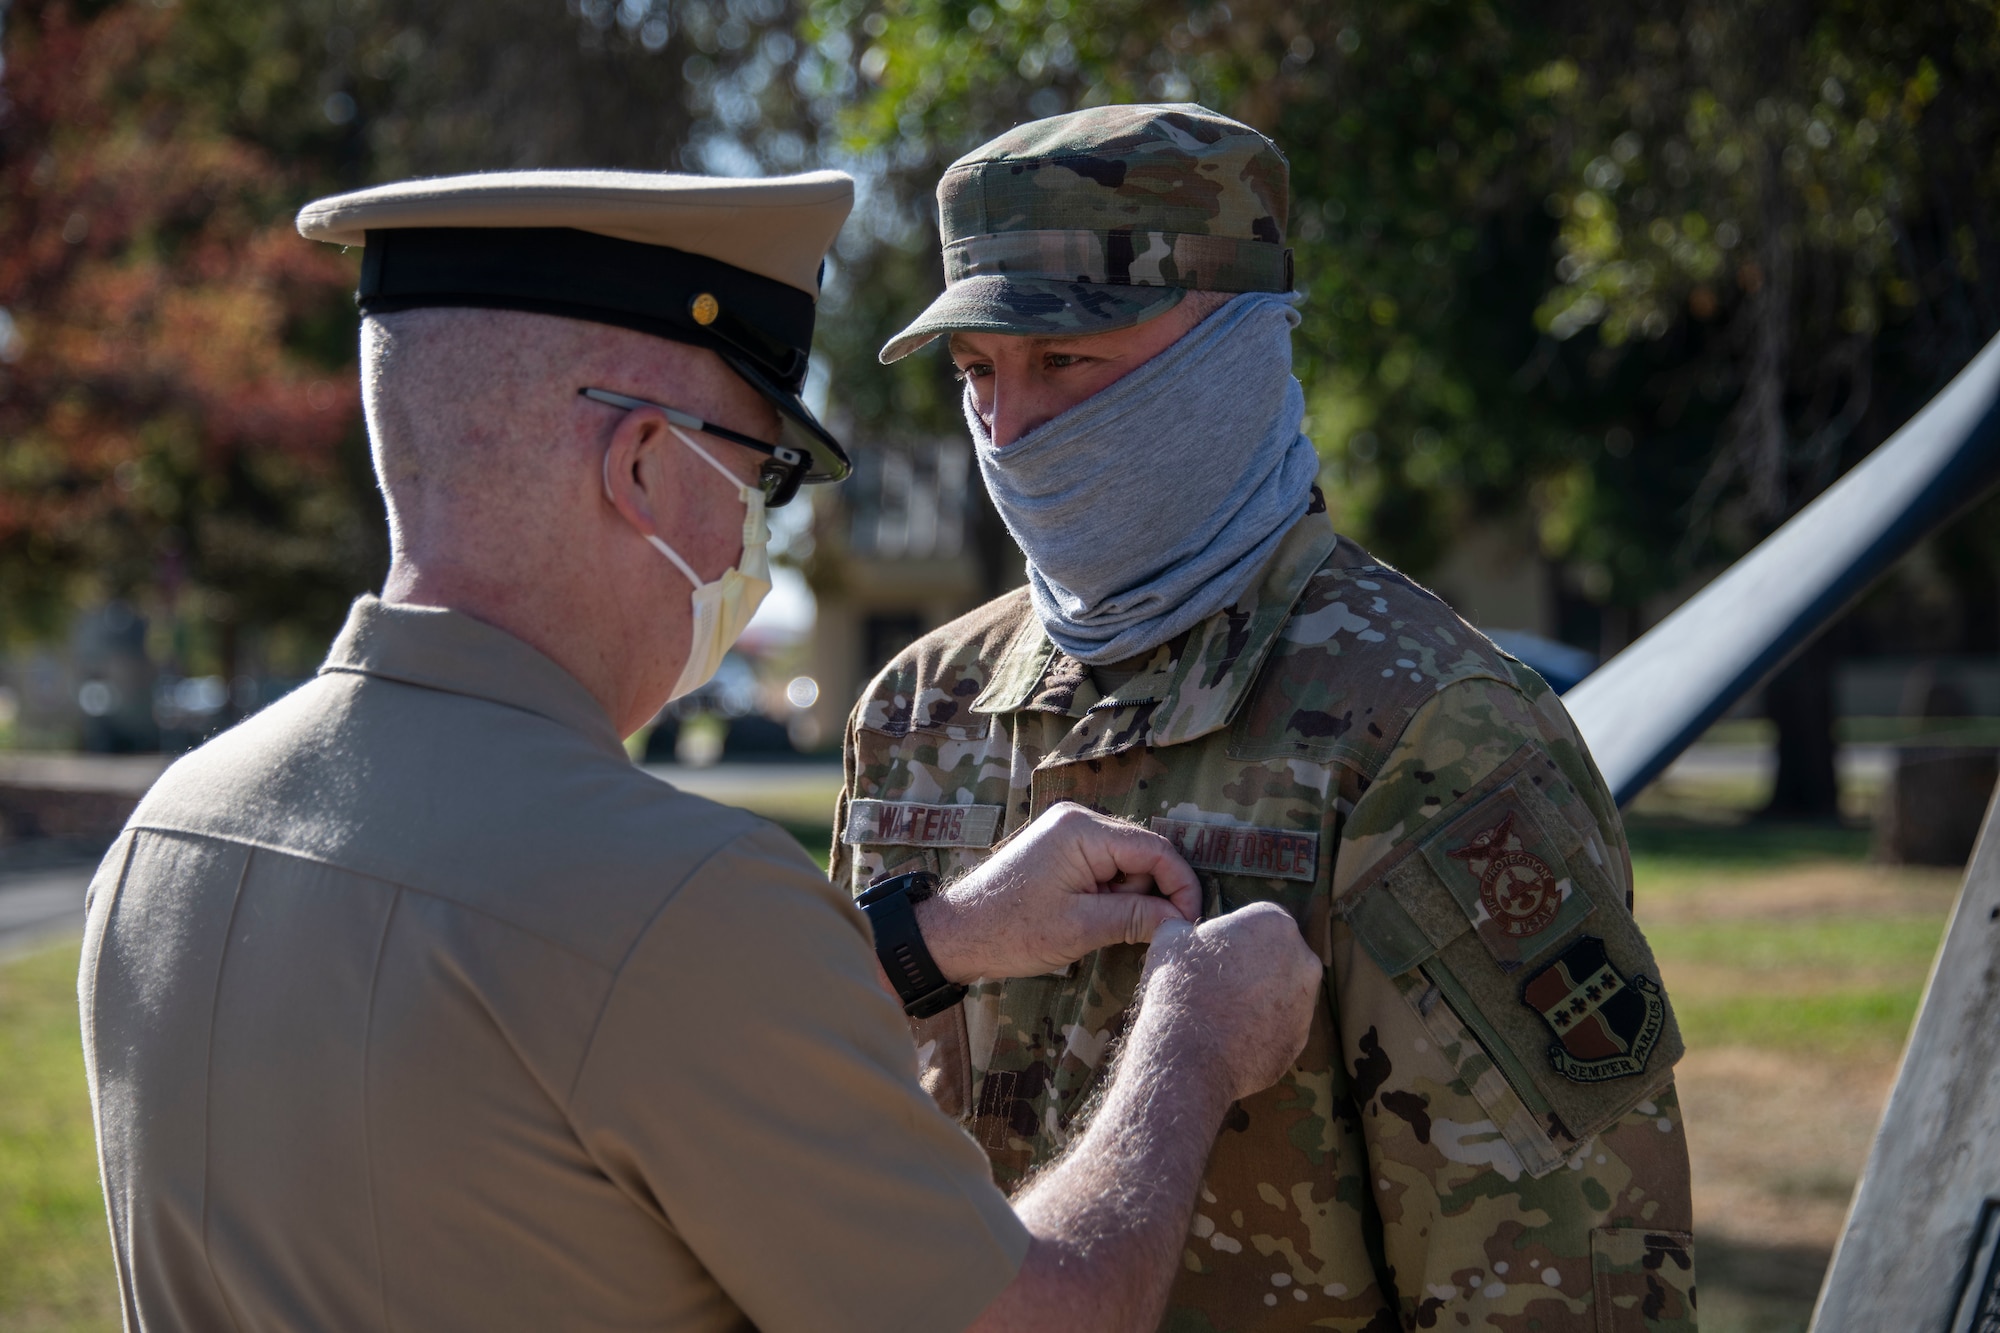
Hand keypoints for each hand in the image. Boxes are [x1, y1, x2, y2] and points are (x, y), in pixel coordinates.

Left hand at [915, 802, 1201, 982]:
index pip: (1155, 850)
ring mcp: (1068, 834)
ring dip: (1126, 900)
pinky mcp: (1061, 851)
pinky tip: (1092, 920)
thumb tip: (1182, 920)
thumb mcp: (1081, 928)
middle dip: (1149, 896)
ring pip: (1125, 866)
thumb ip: (1137, 918)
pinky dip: (1110, 897)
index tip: (1190, 923)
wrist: (955, 934)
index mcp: (1083, 830)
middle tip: (1136, 933)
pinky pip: (1104, 869)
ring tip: (1098, 928)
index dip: (1181, 886)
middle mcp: (1078, 821)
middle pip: (1143, 856)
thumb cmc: (1011, 930)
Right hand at [1139, 902, 1321, 1102]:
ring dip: (1260, 999)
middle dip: (1254, 966)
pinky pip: (1280, 1028)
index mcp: (1274, 923)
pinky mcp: (1300, 1040)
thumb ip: (1185, 928)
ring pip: (1283, 993)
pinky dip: (1262, 1030)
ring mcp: (1306, 1003)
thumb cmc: (1181, 988)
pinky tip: (1232, 1037)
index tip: (1214, 953)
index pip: (1258, 921)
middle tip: (1220, 983)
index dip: (1234, 936)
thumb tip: (1181, 930)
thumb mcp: (1170, 940)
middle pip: (1278, 956)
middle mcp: (1303, 960)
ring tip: (1223, 1014)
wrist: (1191, 1055)